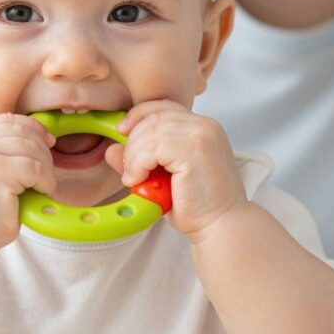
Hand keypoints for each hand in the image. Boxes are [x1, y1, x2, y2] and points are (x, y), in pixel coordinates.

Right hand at [0, 113, 55, 251]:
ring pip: (32, 149)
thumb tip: (45, 137)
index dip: (33, 128)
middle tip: (47, 174)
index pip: (8, 120)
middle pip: (23, 132)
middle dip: (43, 151)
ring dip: (46, 168)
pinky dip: (46, 180)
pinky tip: (42, 191)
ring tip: (44, 185)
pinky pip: (35, 168)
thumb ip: (2, 153)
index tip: (48, 142)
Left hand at [106, 100, 244, 241]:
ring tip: (135, 178)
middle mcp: (205, 126)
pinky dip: (139, 163)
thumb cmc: (198, 207)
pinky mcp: (195, 150)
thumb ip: (139, 160)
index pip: (163, 106)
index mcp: (202, 128)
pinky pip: (153, 147)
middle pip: (154, 117)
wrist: (222, 227)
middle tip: (130, 170)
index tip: (121, 132)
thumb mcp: (162, 179)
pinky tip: (140, 180)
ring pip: (150, 131)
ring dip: (134, 156)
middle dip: (133, 142)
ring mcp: (202, 135)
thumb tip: (111, 148)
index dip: (138, 115)